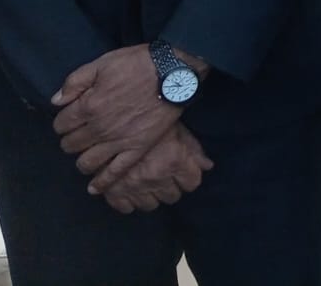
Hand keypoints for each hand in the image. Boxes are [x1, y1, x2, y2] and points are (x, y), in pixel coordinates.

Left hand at [52, 46, 185, 188]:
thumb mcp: (102, 63)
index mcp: (88, 106)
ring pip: (87, 162)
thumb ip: (75, 81)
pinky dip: (102, 183)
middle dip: (70, 140)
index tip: (70, 117)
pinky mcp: (137, 148)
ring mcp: (118, 141)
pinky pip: (115, 172)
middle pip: (70, 145)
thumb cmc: (137, 63)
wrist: (173, 72)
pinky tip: (94, 188)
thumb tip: (56, 101)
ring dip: (81, 160)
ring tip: (86, 154)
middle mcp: (99, 128)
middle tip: (79, 134)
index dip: (63, 121)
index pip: (61, 124)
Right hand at [98, 122, 212, 213]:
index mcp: (174, 160)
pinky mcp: (112, 190)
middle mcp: (155, 176)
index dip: (190, 177)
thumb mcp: (177, 129)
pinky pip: (125, 208)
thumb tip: (208, 166)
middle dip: (171, 186)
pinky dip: (129, 201)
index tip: (184, 171)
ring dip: (151, 195)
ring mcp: (133, 186)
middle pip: (172, 197)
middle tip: (165, 175)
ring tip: (148, 182)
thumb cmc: (151, 119)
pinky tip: (132, 190)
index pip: (192, 183)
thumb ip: (193, 149)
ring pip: (150, 205)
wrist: (114, 114)